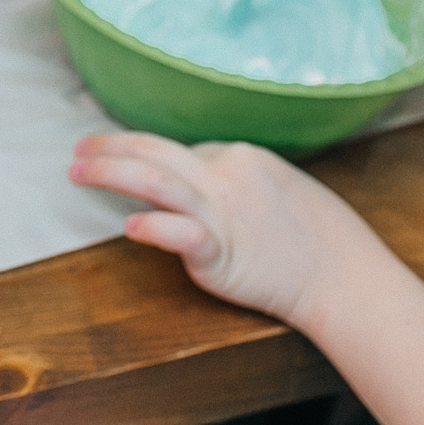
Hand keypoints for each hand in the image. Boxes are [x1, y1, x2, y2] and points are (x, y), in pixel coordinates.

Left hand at [70, 133, 374, 330]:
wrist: (346, 276)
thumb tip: (195, 174)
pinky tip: (128, 226)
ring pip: (155, 180)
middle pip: (155, 151)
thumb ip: (235, 177)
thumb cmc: (317, 235)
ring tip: (77, 170)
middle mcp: (226, 176)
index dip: (147, 158)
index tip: (123, 161)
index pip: (179, 152)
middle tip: (78, 150)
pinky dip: (152, 226)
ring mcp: (222, 213)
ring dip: (109, 172)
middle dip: (110, 148)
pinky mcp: (221, 253)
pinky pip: (181, 233)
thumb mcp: (278, 184)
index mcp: (240, 156)